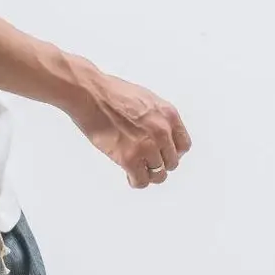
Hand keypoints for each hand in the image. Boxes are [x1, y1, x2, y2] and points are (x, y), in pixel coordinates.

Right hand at [66, 69, 190, 188]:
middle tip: (146, 163)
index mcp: (168, 115)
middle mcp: (162, 132)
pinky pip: (141, 181)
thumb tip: (158, 135)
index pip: (183, 145)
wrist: (91, 94)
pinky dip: (136, 181)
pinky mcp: (129, 158)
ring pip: (159, 175)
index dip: (172, 152)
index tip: (163, 154)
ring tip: (137, 170)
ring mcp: (147, 146)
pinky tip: (129, 175)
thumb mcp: (147, 100)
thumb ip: (157, 119)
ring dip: (148, 174)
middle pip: (172, 162)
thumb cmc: (111, 93)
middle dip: (159, 164)